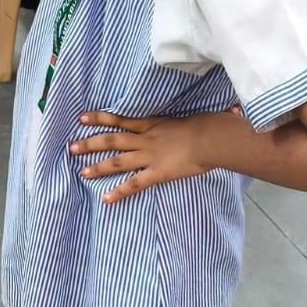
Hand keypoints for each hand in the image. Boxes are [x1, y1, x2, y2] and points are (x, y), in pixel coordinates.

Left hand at [68, 108, 241, 204]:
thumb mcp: (200, 115)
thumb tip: (235, 108)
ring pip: (116, 162)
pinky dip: (119, 192)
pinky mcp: (157, 173)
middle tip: (71, 147)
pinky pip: (134, 184)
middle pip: (111, 141)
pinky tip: (106, 199)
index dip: (100, 118)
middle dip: (89, 144)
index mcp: (152, 124)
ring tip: (81, 172)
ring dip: (98, 167)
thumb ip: (205, 113)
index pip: (120, 120)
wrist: (213, 137)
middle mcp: (145, 139)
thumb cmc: (210, 124)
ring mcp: (149, 156)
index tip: (81, 117)